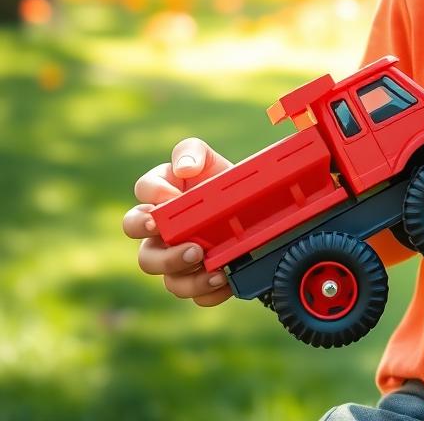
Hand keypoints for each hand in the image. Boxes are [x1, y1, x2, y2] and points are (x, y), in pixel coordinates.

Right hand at [123, 137, 234, 306]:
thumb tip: (185, 168)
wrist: (256, 208)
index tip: (170, 199)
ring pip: (167, 279)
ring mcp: (177, 259)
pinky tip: (225, 279)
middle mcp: (161, 233)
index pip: (143, 191)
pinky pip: (196, 295)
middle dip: (163, 257)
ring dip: (187, 276)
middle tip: (191, 249)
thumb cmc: (222, 182)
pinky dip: (209, 291)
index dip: (153, 196)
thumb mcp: (209, 160)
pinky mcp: (198, 278)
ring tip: (212, 266)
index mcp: (160, 196)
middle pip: (145, 253)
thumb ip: (192, 152)